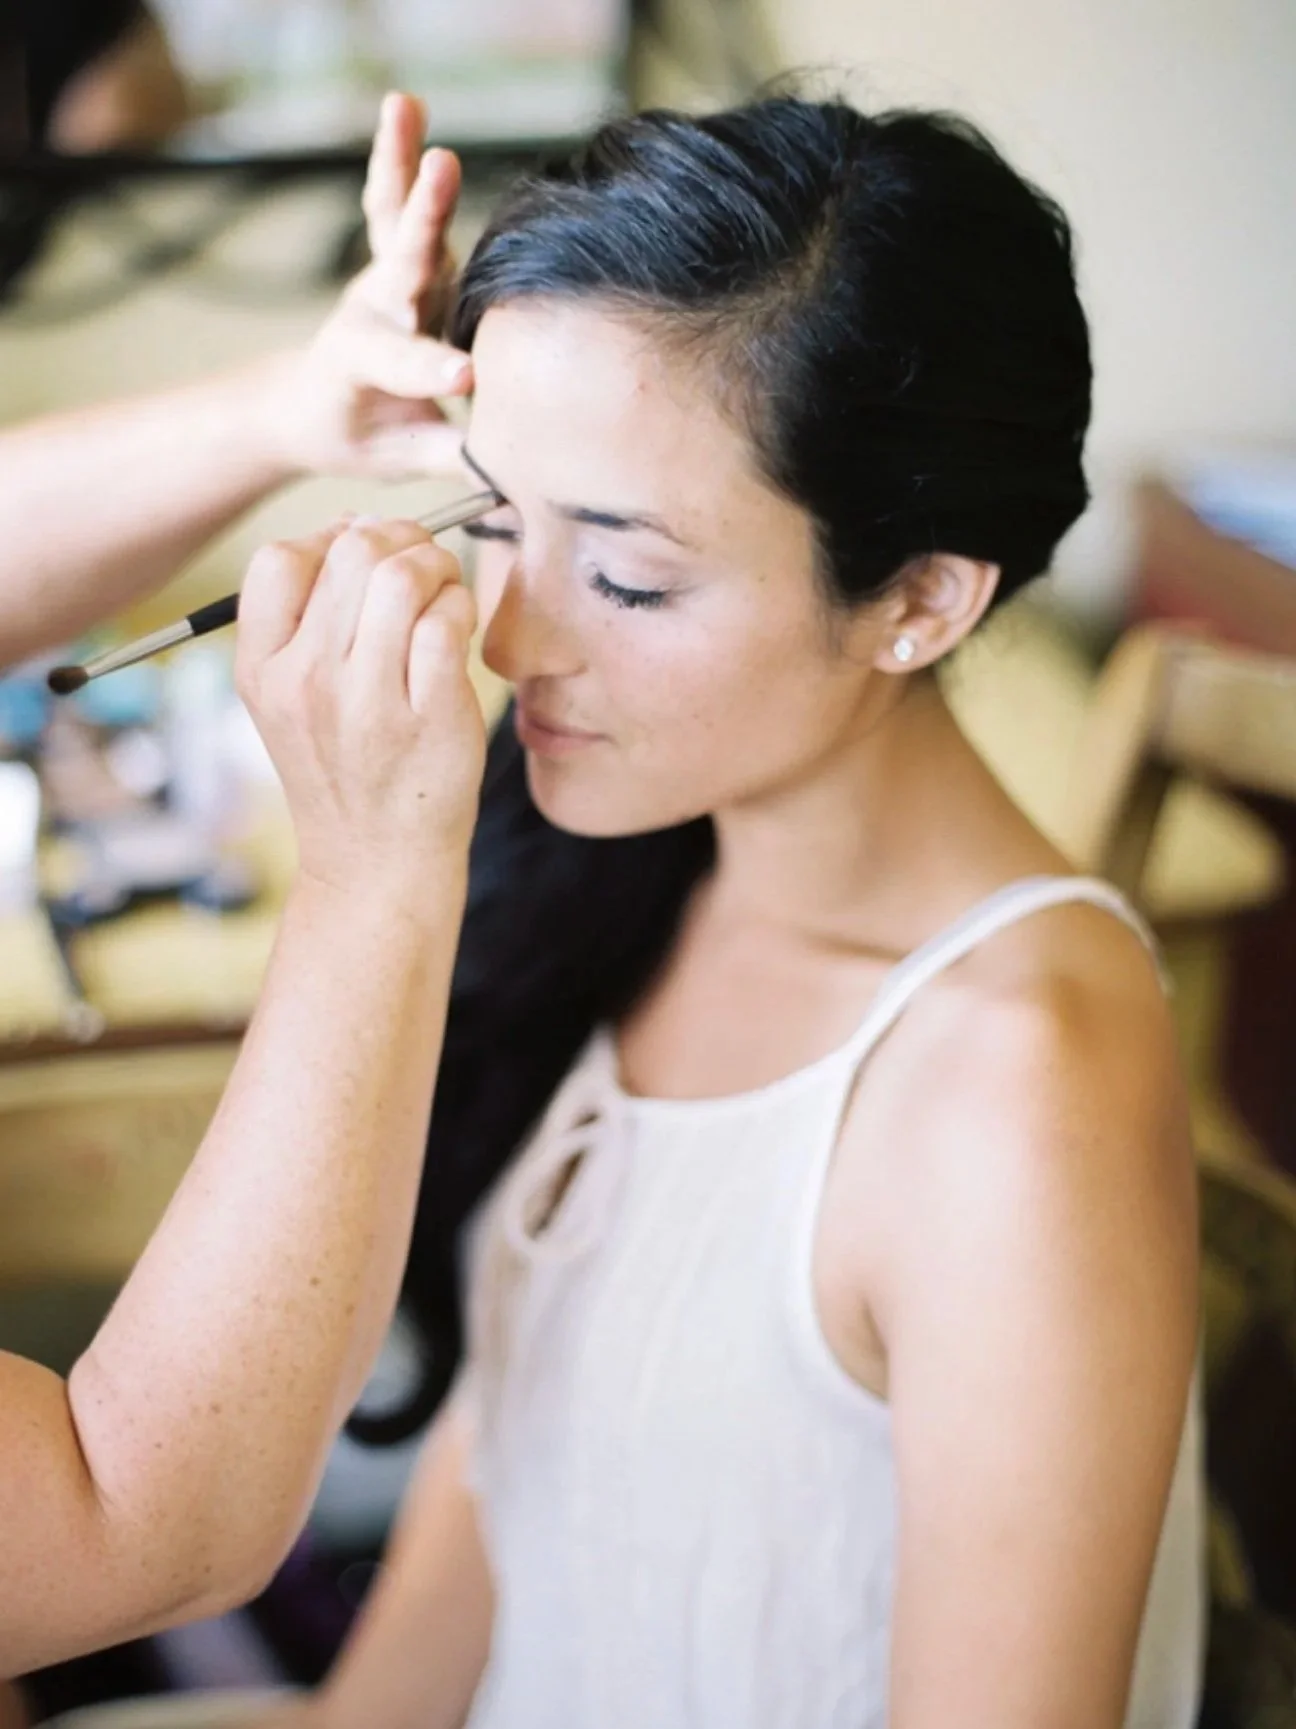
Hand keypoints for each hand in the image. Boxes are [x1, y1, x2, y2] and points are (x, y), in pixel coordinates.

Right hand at [236, 519, 484, 897]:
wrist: (377, 863)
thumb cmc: (347, 770)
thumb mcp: (290, 699)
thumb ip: (309, 617)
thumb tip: (354, 526)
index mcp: (262, 669)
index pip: (279, 559)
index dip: (330, 537)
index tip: (364, 556)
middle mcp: (307, 681)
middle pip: (351, 553)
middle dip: (399, 540)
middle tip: (421, 566)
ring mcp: (368, 701)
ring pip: (402, 577)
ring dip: (436, 567)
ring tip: (443, 592)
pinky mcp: (430, 716)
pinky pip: (447, 621)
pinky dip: (461, 608)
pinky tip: (459, 629)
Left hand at [259, 93, 471, 479]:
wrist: (308, 404)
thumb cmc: (358, 436)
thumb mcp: (398, 460)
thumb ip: (450, 456)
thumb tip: (517, 465)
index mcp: (363, 367)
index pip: (406, 366)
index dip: (433, 371)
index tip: (464, 378)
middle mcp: (372, 313)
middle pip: (403, 265)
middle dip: (424, 223)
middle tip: (441, 170)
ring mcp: (385, 281)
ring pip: (394, 219)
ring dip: (404, 164)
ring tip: (404, 108)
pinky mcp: (397, 262)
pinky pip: (392, 205)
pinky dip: (397, 156)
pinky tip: (406, 106)